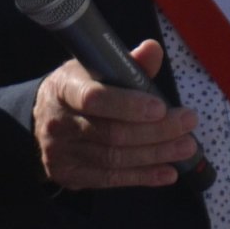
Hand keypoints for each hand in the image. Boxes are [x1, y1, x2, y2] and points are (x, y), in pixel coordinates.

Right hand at [32, 39, 199, 188]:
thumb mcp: (93, 69)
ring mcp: (61, 153)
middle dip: (155, 130)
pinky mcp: (70, 176)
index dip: (128, 105)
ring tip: (186, 147)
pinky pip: (111, 179)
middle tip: (187, 124)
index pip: (93, 98)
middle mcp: (59, 122)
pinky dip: (143, 176)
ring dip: (156, 154)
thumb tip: (153, 49)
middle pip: (111, 132)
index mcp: (63, 88)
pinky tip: (168, 172)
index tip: (161, 107)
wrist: (42, 119)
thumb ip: (126, 63)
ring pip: (114, 158)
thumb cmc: (77, 89)